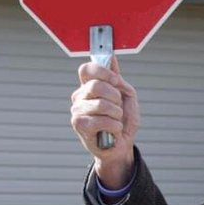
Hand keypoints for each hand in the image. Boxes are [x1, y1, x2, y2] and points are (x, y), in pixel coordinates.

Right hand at [70, 56, 139, 187]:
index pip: (87, 69)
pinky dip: (115, 126)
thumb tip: (111, 57)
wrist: (122, 147)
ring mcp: (77, 110)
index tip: (116, 81)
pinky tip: (113, 130)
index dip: (103, 71)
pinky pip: (102, 120)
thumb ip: (119, 79)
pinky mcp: (79, 125)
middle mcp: (79, 96)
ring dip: (116, 114)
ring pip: (101, 104)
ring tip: (116, 120)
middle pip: (96, 85)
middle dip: (115, 97)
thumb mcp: (126, 97)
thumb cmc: (123, 122)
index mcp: (88, 87)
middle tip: (118, 107)